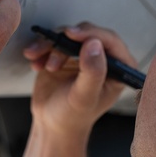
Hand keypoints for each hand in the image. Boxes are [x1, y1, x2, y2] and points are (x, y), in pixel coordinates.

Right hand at [23, 22, 136, 138]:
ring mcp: (84, 55)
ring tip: (43, 66)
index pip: (110, 41)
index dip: (91, 33)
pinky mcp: (66, 54)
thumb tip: (94, 44)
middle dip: (67, 40)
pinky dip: (43, 49)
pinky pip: (54, 40)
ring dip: (51, 45)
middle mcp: (105, 58)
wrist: (52, 123)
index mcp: (120, 69)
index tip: (72, 34)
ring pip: (68, 35)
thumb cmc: (73, 116)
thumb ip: (93, 72)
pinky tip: (36, 64)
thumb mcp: (83, 97)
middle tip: (52, 46)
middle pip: (88, 33)